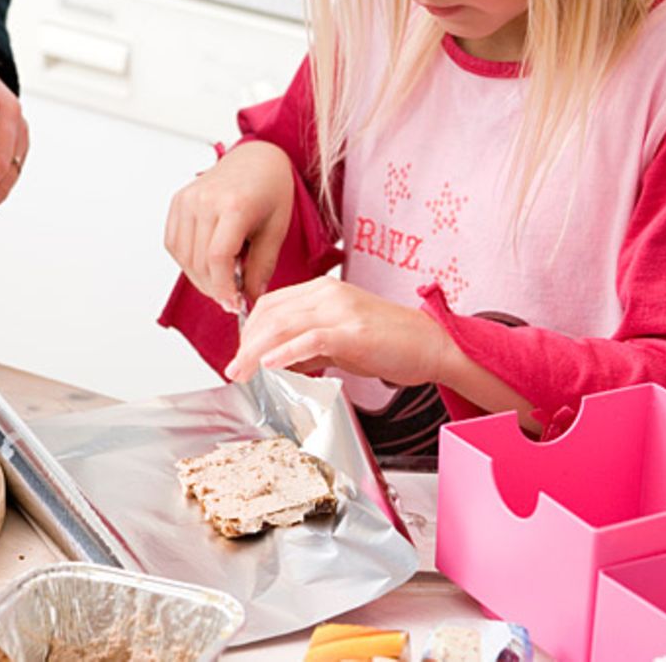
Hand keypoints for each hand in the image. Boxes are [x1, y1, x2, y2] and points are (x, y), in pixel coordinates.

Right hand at [165, 141, 294, 310]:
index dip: (224, 287)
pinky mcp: (177, 202)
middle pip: (199, 261)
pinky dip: (188, 262)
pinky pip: (174, 244)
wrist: (257, 159)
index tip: (235, 304)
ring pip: (184, 257)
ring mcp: (187, 200)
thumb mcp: (277, 229)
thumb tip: (250, 298)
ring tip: (222, 281)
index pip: (218, 257)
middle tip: (232, 298)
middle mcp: (205, 200)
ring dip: (200, 278)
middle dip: (215, 288)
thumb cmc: (271, 189)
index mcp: (234, 204)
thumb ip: (262, 266)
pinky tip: (207, 264)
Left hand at [224, 277, 453, 386]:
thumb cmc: (391, 343)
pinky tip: (269, 365)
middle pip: (271, 313)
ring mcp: (342, 311)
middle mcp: (329, 294)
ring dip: (256, 352)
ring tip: (241, 373)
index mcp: (324, 291)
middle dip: (245, 344)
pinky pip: (311, 339)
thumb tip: (276, 361)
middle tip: (234, 370)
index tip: (240, 355)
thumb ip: (308, 347)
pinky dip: (285, 352)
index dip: (248, 330)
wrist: (431, 344)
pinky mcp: (354, 332)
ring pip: (284, 325)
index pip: (271, 304)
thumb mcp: (340, 342)